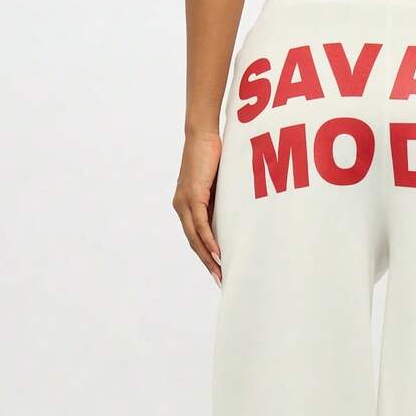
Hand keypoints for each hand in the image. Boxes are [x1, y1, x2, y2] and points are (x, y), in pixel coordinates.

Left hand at [172, 130, 221, 282]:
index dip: (206, 255)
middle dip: (207, 263)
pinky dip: (208, 240)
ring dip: (208, 257)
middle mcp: (181, 207)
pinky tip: (217, 253)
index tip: (218, 270)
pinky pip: (200, 224)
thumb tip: (234, 218)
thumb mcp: (218, 185)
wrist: (202, 134)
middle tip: (221, 280)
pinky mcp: (192, 196)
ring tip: (220, 272)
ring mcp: (184, 202)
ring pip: (195, 237)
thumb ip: (220, 202)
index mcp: (186, 206)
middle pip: (194, 243)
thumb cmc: (212, 155)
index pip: (195, 237)